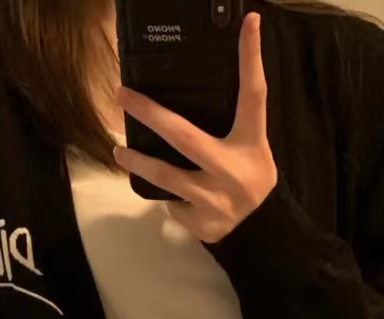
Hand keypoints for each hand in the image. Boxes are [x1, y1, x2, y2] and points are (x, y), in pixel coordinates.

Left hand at [114, 11, 277, 243]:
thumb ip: (232, 123)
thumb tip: (196, 87)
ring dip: (139, 162)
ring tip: (120, 153)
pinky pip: (172, 203)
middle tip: (123, 96)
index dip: (250, 58)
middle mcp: (233, 172)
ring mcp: (216, 201)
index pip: (253, 95)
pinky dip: (167, 197)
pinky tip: (171, 195)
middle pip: (184, 136)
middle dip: (149, 114)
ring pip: (166, 176)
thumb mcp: (251, 147)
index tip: (248, 22)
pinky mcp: (203, 224)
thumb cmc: (249, 178)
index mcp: (251, 144)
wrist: (262, 231)